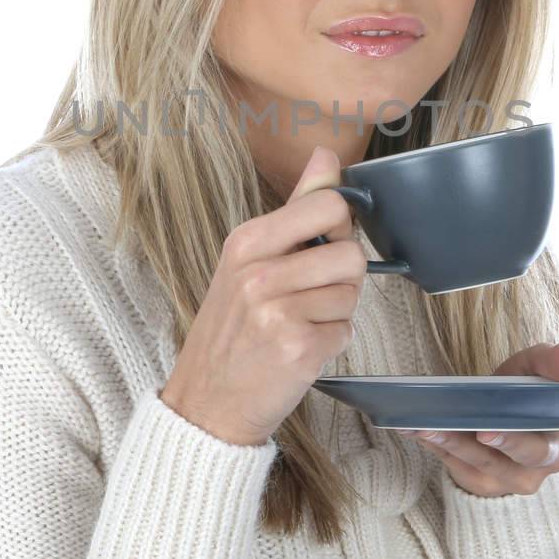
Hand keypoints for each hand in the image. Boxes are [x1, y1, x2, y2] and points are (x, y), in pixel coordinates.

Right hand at [160, 145, 363, 446]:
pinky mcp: (298, 348)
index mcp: (247, 241)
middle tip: (309, 297)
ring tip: (300, 324)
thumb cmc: (232, 328)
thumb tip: (327, 157)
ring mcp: (278, 311)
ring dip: (337, 313)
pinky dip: (332, 343)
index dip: (339, 228)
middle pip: (351, 253)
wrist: (206, 401)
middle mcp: (259, 272)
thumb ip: (296, 208)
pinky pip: (346, 331)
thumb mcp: (249, 259)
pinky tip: (300, 349)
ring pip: (352, 295)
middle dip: (343, 278)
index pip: (328, 205)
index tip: (320, 247)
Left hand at [411, 342, 558, 496]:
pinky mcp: (486, 484)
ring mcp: (520, 477)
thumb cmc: (517, 393)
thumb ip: (554, 361)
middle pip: (537, 452)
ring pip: (490, 461)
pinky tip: (415, 428)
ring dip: (457, 442)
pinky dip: (437, 444)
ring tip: (431, 425)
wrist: (483, 420)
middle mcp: (553, 457)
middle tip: (488, 430)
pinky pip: (460, 465)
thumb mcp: (532, 367)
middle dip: (513, 441)